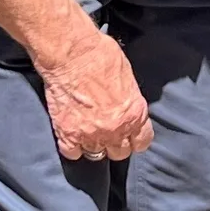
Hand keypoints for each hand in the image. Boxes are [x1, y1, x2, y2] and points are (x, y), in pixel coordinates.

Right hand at [36, 23, 152, 160]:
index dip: (136, 140)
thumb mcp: (128, 78)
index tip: (131, 137)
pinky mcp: (67, 133)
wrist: (72, 55)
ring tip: (90, 135)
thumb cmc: (101, 57)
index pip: (142, 142)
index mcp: (135, 114)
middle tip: (108, 134)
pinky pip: (72, 153)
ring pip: (96, 155)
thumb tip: (127, 105)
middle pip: (119, 153)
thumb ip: (130, 100)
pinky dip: (72, 148)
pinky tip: (73, 138)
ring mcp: (90, 134)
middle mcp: (115, 129)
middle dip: (115, 144)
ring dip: (94, 146)